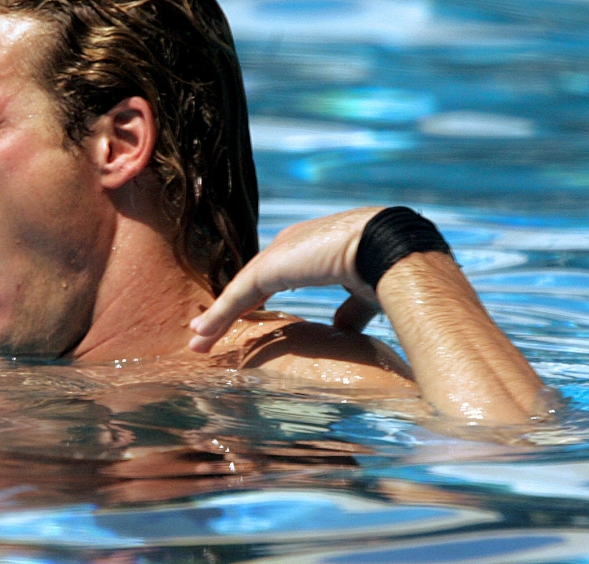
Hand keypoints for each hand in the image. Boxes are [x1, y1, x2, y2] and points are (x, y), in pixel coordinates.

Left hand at [189, 207, 383, 351]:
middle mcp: (291, 246)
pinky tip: (203, 334)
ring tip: (197, 342)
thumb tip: (340, 331)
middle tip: (207, 334)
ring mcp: (279, 254)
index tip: (246, 321)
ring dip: (217, 318)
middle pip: (250, 283)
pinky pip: (237, 296)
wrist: (391, 248)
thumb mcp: (362, 292)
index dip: (256, 300)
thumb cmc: (387, 268)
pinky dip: (219, 315)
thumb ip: (348, 310)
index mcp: (312, 249)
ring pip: (239, 291)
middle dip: (229, 309)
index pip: (273, 277)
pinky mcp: (270, 267)